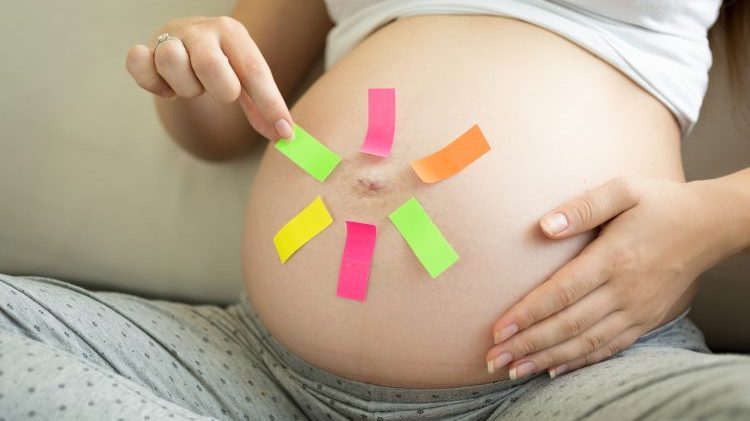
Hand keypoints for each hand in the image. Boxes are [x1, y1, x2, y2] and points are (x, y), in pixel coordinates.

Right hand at [125, 16, 293, 140]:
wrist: (184, 40)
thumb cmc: (222, 63)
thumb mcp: (246, 78)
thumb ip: (263, 106)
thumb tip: (284, 136)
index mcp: (233, 34)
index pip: (254, 71)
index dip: (270, 105)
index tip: (284, 133)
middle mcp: (201, 30)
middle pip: (209, 64)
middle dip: (220, 90)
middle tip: (221, 91)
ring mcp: (170, 38)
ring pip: (172, 63)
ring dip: (185, 88)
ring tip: (192, 85)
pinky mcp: (145, 50)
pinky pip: (139, 63)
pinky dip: (152, 82)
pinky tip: (165, 85)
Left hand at [486, 176, 741, 379]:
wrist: (710, 225)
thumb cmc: (660, 203)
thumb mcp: (623, 190)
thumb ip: (583, 207)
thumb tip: (545, 226)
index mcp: (613, 258)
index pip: (561, 292)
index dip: (527, 314)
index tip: (498, 329)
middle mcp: (624, 291)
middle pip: (567, 325)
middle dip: (527, 345)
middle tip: (493, 358)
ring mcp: (636, 310)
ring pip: (585, 343)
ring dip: (546, 358)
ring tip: (513, 370)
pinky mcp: (646, 320)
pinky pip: (609, 348)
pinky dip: (580, 361)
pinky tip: (553, 369)